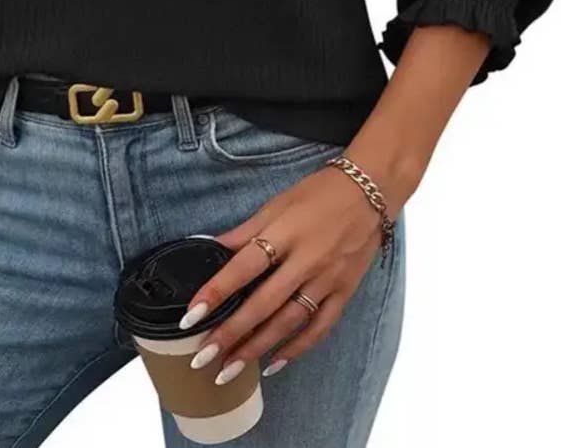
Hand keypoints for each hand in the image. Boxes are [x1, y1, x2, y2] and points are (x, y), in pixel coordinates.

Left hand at [179, 164, 385, 382]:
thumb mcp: (276, 205)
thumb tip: (209, 246)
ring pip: (289, 322)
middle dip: (231, 334)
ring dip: (257, 348)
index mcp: (284, 233)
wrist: (369, 192)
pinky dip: (298, 348)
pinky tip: (275, 364)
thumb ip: (244, 232)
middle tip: (203, 357)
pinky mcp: (344, 292)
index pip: (243, 267)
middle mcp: (306, 260)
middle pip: (263, 304)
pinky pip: (320, 327)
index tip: (191, 316)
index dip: (216, 292)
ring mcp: (327, 279)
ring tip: (230, 369)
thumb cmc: (317, 194)